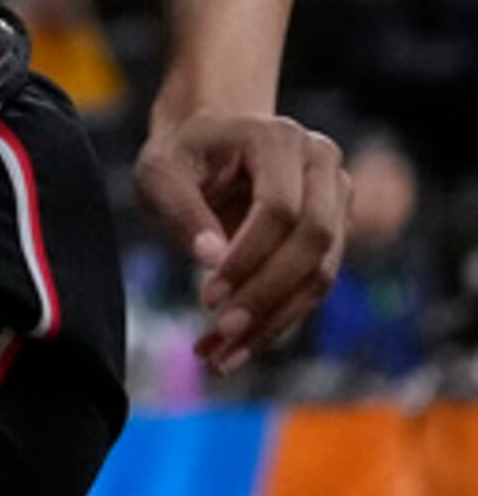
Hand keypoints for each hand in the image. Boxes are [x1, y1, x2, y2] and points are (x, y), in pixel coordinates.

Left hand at [137, 110, 348, 376]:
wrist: (207, 144)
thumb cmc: (179, 156)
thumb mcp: (160, 174)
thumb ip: (182, 209)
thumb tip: (211, 259)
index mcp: (277, 139)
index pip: (279, 208)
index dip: (248, 257)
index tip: (206, 295)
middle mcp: (321, 163)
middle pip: (313, 241)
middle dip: (268, 294)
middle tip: (222, 332)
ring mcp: (336, 198)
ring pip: (321, 271)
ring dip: (275, 320)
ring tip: (223, 356)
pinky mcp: (335, 232)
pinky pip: (314, 284)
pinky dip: (278, 320)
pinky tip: (237, 349)